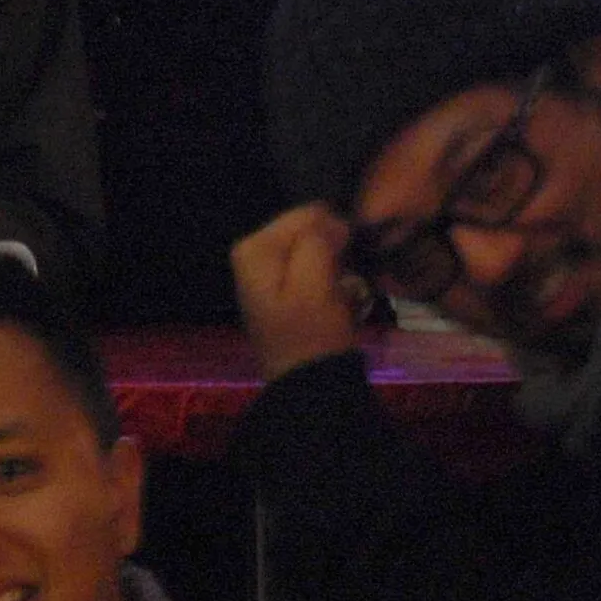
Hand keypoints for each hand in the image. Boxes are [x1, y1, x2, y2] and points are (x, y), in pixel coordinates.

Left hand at [232, 203, 368, 382]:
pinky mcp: (289, 293)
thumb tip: (332, 219)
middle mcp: (255, 255)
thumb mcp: (314, 281)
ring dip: (339, 271)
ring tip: (343, 298)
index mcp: (254, 248)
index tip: (346, 265)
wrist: (311, 386)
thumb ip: (318, 240)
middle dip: (335, 254)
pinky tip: (340, 305)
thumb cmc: (311, 334)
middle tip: (344, 284)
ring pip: (320, 253)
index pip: (307, 214)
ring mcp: (271, 275)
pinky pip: (320, 273)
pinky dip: (335, 286)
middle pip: (311, 232)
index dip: (335, 234)